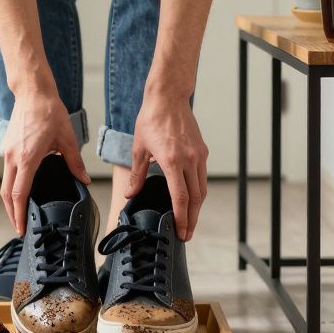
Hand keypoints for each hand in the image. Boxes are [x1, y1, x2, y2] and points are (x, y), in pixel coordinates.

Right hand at [0, 89, 89, 234]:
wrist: (33, 92)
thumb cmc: (49, 111)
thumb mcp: (67, 138)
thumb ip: (75, 162)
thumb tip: (83, 180)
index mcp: (27, 158)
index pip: (19, 193)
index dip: (19, 213)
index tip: (21, 227)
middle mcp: (13, 157)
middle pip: (7, 194)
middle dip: (12, 213)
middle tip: (19, 227)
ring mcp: (7, 152)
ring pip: (5, 184)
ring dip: (11, 201)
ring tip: (20, 213)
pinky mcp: (7, 147)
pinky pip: (7, 172)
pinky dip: (12, 186)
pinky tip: (22, 190)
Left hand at [127, 97, 207, 240]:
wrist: (168, 98)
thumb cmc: (151, 120)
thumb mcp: (139, 148)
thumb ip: (137, 175)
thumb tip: (131, 195)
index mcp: (172, 160)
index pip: (181, 197)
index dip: (182, 218)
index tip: (182, 232)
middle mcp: (189, 160)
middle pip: (195, 198)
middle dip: (192, 219)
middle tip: (187, 234)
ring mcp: (198, 155)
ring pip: (202, 189)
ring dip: (197, 208)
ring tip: (190, 222)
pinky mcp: (202, 151)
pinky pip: (202, 177)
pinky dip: (198, 191)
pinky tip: (191, 199)